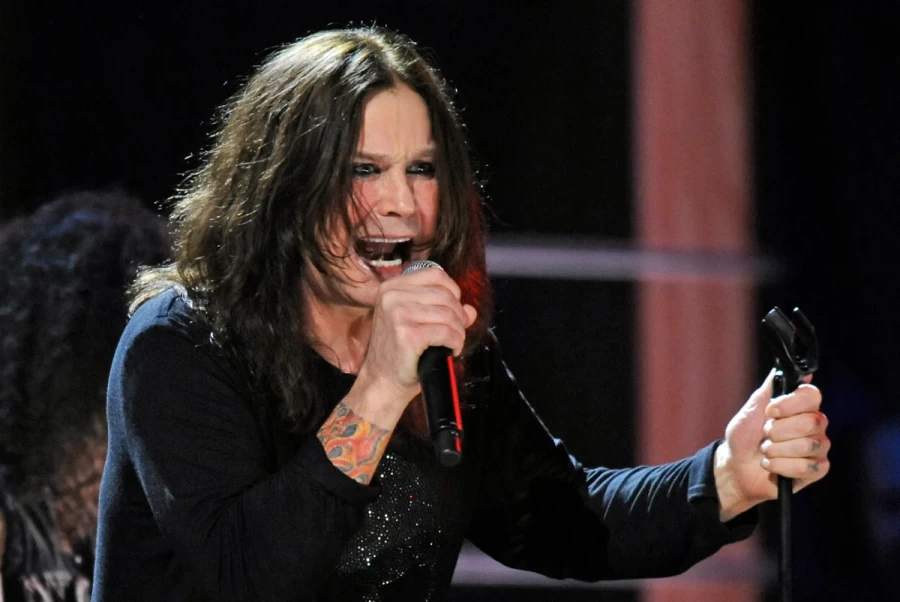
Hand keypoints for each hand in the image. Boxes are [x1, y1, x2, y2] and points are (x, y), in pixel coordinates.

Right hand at [352, 267, 476, 418]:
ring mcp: (398, 314)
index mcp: (391, 287)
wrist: (382, 382)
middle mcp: (392, 296)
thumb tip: (470, 309)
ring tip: (452, 344)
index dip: (453, 291)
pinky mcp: (408, 334)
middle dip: (458, 316)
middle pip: (446, 295)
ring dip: (458, 332)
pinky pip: (447, 332)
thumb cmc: (400, 353)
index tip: (453, 311)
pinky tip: (450, 351)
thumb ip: (443, 310)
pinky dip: (456, 343)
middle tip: (454, 334)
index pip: (435, 274)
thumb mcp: (416, 323)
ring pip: (449, 314)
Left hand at [714, 370, 829, 520]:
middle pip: (809, 422)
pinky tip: (772, 465)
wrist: (736, 466)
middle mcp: (815, 424)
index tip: (770, 411)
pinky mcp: (817, 469)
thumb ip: (768, 389)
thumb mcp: (751, 409)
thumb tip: (780, 367)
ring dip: (776, 450)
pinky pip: (806, 467)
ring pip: (806, 445)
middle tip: (765, 435)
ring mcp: (818, 447)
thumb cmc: (744, 436)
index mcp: (801, 406)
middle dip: (777, 431)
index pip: (812, 395)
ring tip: (766, 450)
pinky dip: (781, 466)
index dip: (790, 404)